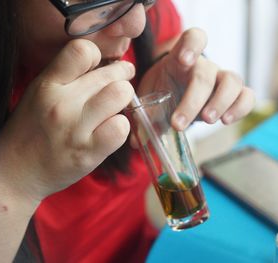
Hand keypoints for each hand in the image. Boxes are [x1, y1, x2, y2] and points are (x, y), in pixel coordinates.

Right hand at [0, 39, 134, 201]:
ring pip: (120, 94)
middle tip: (122, 80)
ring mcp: (76, 129)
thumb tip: (102, 64)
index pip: (83, 50)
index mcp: (46, 85)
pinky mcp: (88, 153)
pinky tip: (111, 129)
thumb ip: (65, 77)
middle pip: (109, 74)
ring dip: (124, 99)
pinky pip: (120, 128)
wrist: (14, 172)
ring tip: (117, 105)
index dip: (97, 56)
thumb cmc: (29, 131)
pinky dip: (121, 126)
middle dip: (121, 75)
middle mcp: (62, 104)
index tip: (99, 66)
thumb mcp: (37, 94)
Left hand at [137, 28, 254, 130]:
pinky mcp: (232, 94)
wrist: (174, 95)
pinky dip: (240, 108)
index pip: (193, 38)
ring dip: (220, 102)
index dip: (191, 45)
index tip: (184, 60)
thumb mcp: (150, 97)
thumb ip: (145, 114)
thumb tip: (137, 141)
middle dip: (193, 100)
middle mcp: (203, 66)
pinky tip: (226, 121)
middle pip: (205, 74)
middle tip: (178, 124)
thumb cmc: (162, 91)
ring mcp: (220, 78)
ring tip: (207, 121)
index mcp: (180, 58)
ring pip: (232, 81)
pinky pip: (246, 96)